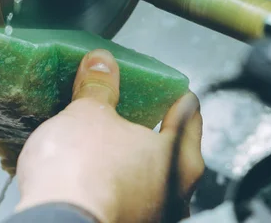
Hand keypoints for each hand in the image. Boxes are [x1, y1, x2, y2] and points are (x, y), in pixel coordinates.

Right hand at [15, 49, 203, 222]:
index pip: (188, 113)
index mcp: (178, 157)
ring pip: (147, 174)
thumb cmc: (82, 172)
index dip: (174, 93)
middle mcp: (173, 191)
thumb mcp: (88, 113)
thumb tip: (101, 63)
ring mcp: (150, 214)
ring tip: (106, 138)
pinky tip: (90, 169)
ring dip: (128, 155)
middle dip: (149, 126)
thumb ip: (98, 86)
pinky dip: (111, 178)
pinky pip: (124, 193)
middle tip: (130, 106)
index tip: (163, 84)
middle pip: (170, 147)